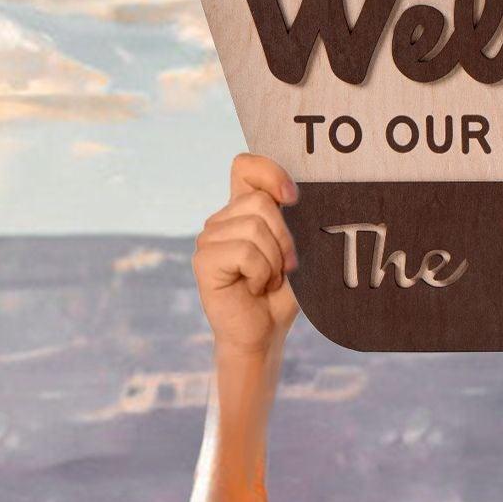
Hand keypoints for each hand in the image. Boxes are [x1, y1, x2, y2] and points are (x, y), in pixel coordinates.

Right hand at [194, 153, 301, 358]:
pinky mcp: (204, 260)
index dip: (269, 173)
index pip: (245, 166)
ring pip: (254, 228)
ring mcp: (209, 239)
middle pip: (259, 201)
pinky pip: (244, 252)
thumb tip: (298, 198)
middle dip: (284, 237)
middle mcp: (222, 220)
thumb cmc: (281, 294)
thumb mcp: (297, 250)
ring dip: (273, 261)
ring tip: (267, 280)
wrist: (265, 334)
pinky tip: (252, 288)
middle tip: (285, 267)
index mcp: (242, 210)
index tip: (293, 198)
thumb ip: (294, 220)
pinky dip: (260, 274)